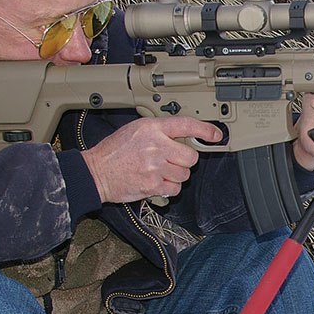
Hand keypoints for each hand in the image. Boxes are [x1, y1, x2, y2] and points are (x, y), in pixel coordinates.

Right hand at [81, 117, 221, 202]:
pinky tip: (156, 182)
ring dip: (176, 175)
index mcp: (152, 128)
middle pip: (191, 156)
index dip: (205, 129)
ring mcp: (155, 167)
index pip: (186, 124)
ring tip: (159, 171)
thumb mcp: (136, 129)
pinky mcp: (153, 185)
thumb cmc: (114, 151)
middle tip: (170, 160)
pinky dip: (168, 188)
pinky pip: (175, 189)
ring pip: (184, 174)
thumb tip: (183, 136)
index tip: (216, 134)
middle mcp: (156, 146)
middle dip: (184, 160)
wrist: (96, 171)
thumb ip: (160, 131)